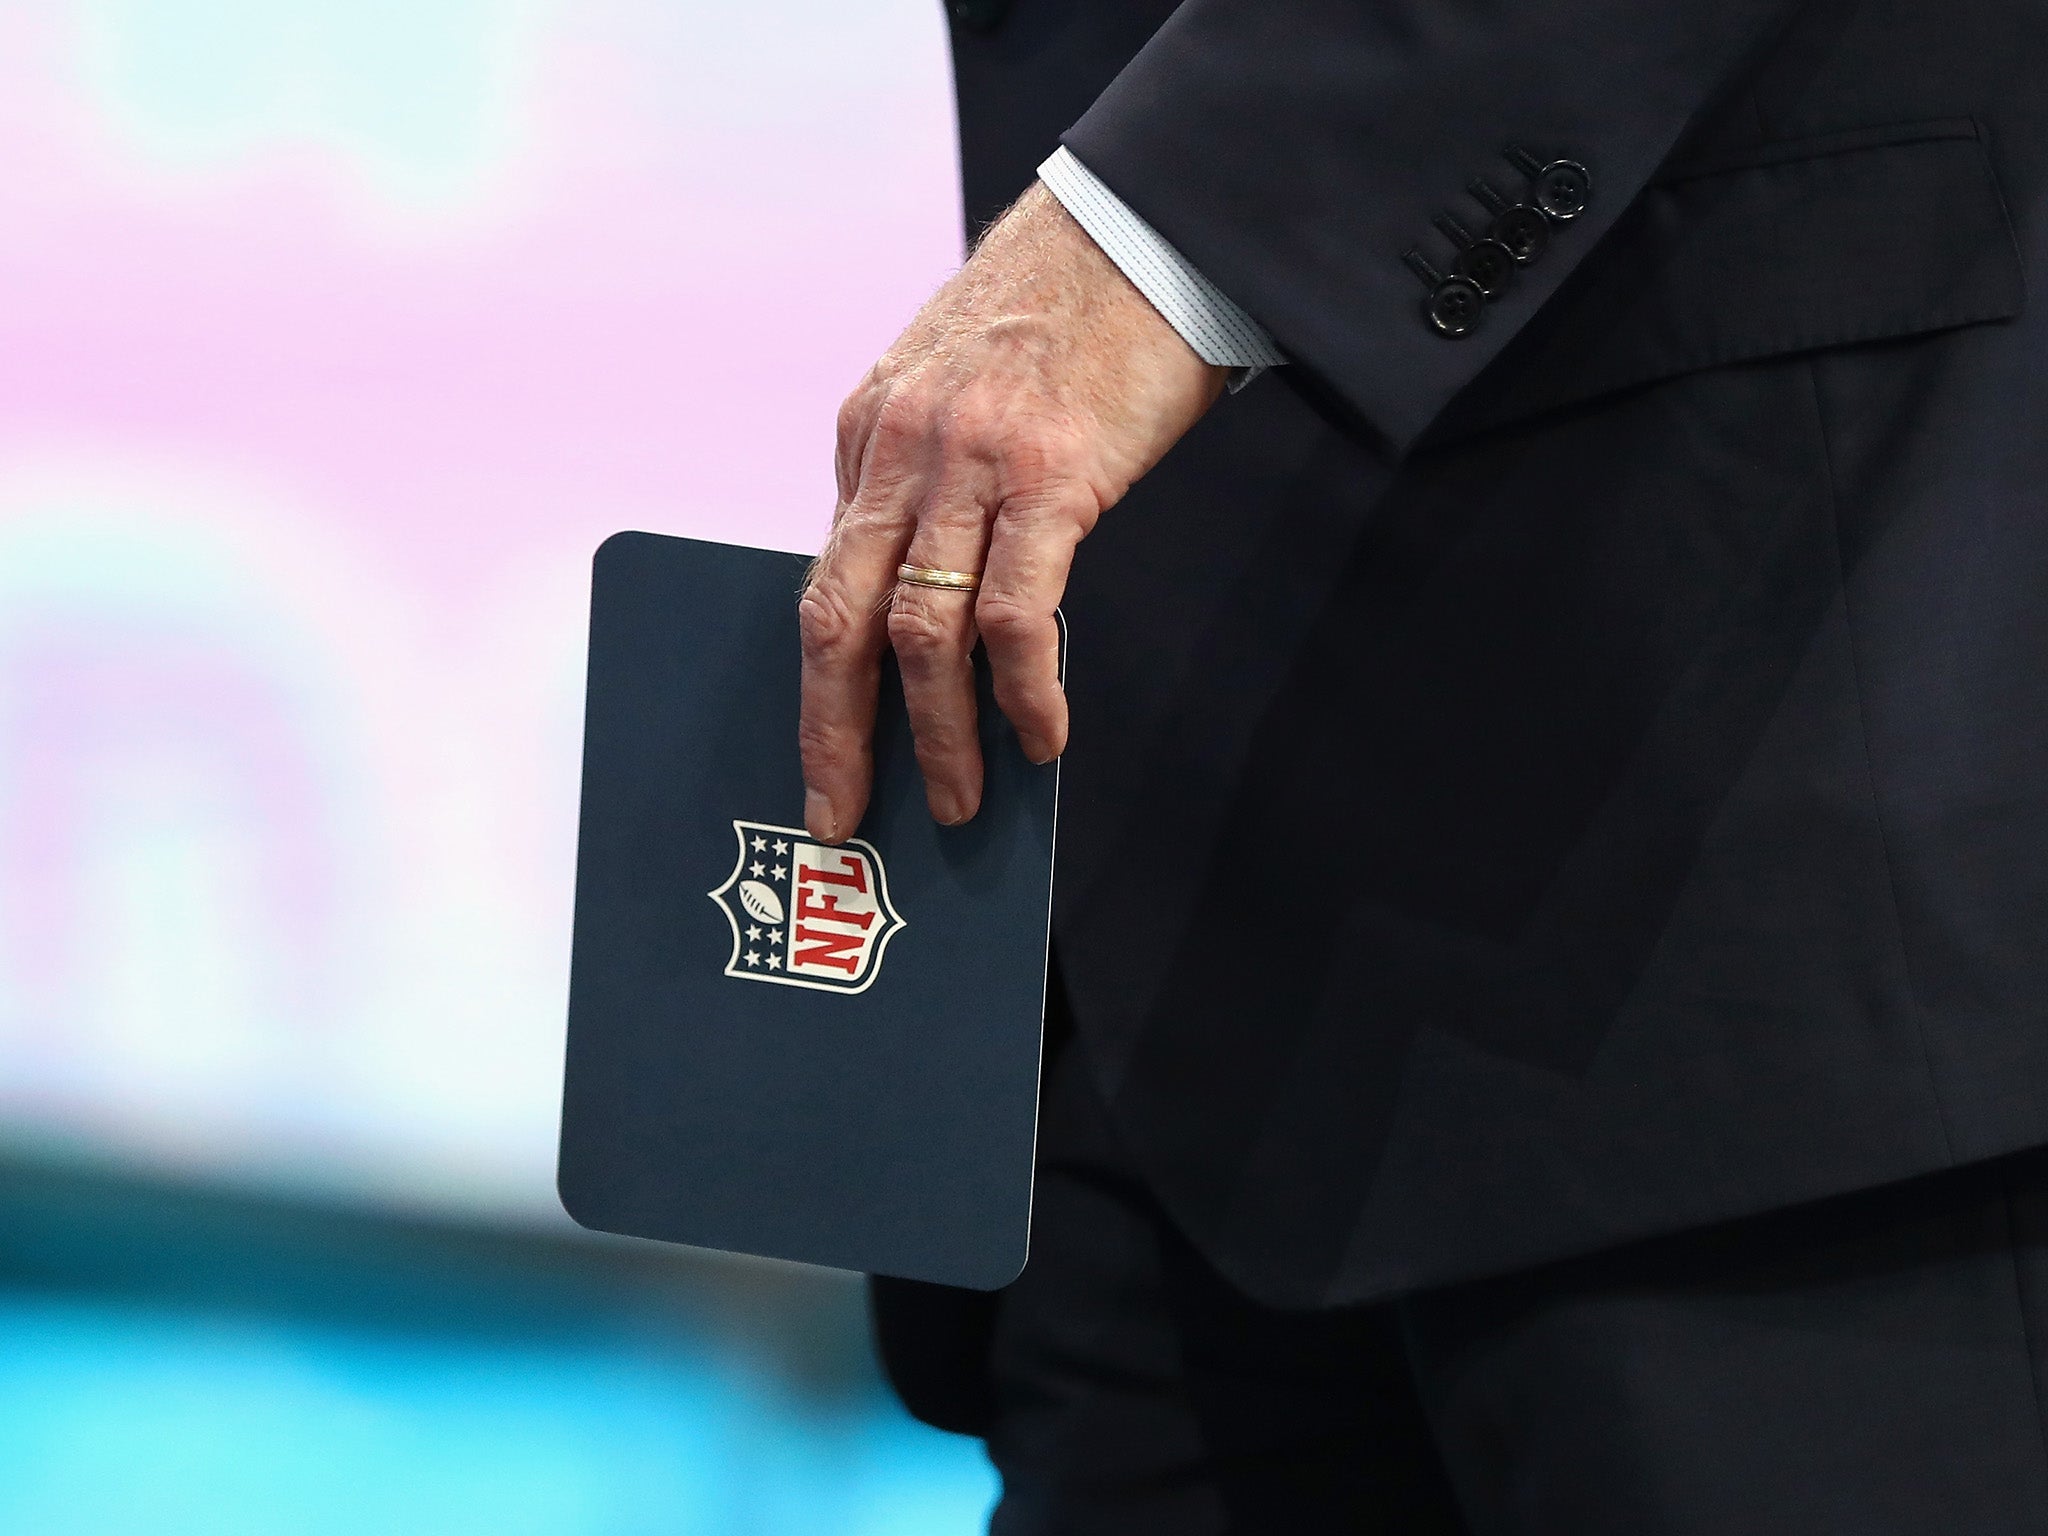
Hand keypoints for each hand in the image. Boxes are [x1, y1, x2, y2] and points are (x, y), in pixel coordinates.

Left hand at [799, 181, 1225, 841]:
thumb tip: (925, 588)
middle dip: (834, 733)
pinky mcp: (1055, 475)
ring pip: (921, 631)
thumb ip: (925, 480)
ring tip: (959, 799)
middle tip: (843, 817)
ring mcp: (973, 464)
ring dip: (937, 733)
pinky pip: (1019, 611)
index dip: (821, 687)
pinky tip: (1044, 736)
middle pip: (839, 619)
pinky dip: (1023, 689)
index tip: (825, 760)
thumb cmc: (1060, 313)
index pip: (826, 580)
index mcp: (868, 434)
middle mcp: (902, 451)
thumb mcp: (954, 386)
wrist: (1138, 226)